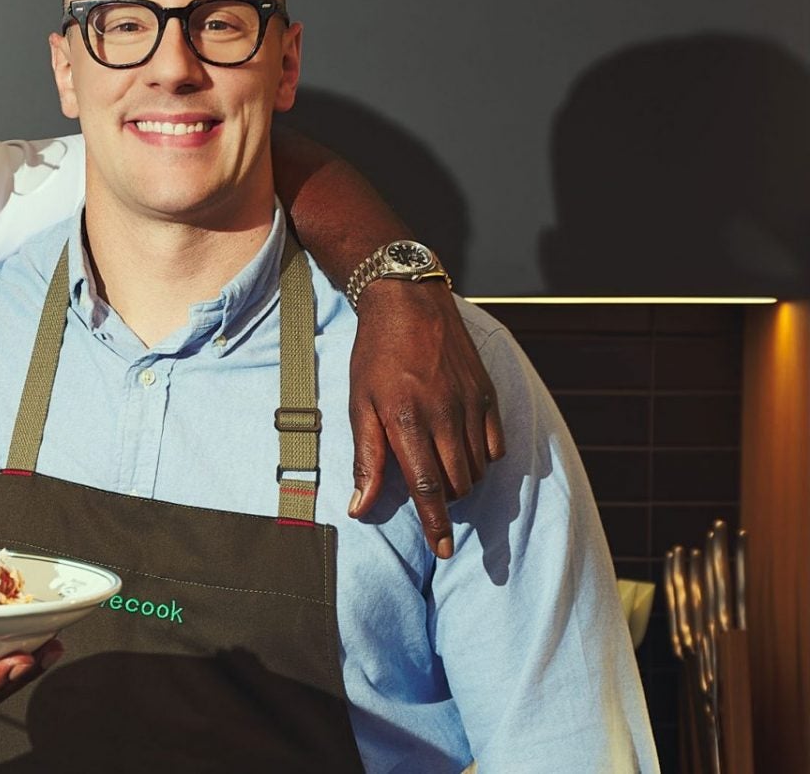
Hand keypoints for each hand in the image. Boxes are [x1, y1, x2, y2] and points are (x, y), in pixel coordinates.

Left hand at [347, 279, 503, 556]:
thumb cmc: (375, 356)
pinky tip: (462, 450)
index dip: (435, 523)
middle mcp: (444, 414)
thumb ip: (365, 458)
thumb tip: (359, 508)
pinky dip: (482, 458)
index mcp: (406, 419)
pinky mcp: (488, 394)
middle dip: (446, 502)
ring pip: (478, 468)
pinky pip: (496, 446)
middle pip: (457, 483)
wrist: (407, 303)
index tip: (443, 550)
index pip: (427, 487)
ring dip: (463, 481)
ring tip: (441, 469)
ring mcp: (470, 403)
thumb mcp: (359, 404)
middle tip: (431, 498)